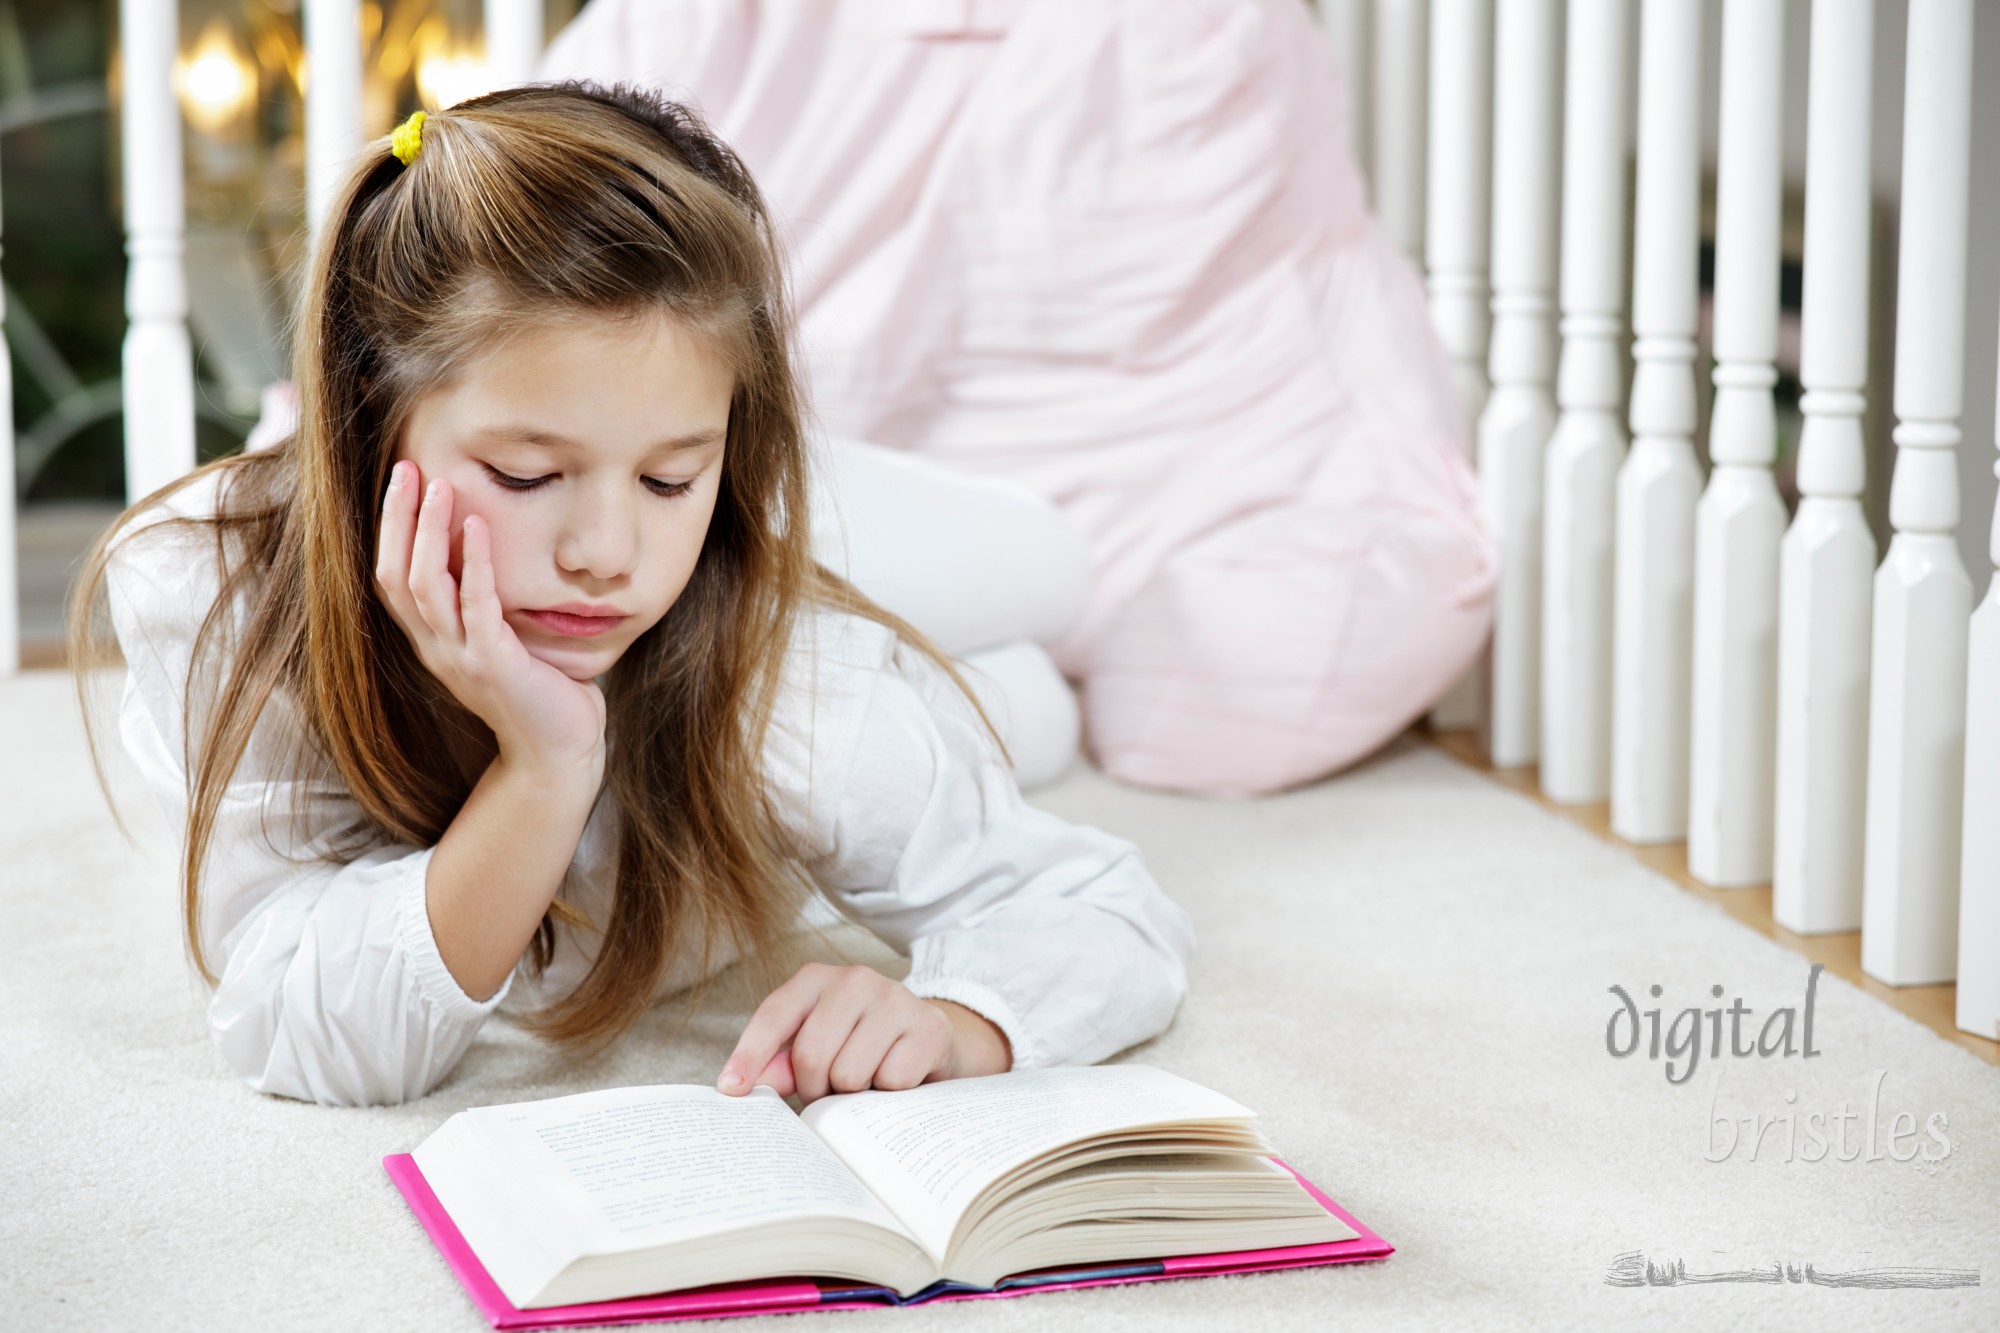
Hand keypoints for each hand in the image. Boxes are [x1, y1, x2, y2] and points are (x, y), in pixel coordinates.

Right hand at [374, 460, 606, 775]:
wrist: (558, 751)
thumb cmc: (539, 689)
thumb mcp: (501, 639)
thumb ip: (484, 601)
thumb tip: (485, 540)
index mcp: (433, 641)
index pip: (392, 577)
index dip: (390, 529)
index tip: (401, 480)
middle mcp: (436, 649)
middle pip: (396, 576)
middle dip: (398, 520)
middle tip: (407, 468)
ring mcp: (461, 659)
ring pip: (427, 588)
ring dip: (430, 533)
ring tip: (441, 487)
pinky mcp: (495, 666)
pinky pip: (476, 607)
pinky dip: (476, 564)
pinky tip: (480, 528)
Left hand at [717, 963, 1012, 1103]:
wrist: (931, 1041)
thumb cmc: (862, 1046)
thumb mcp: (818, 1047)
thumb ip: (781, 1063)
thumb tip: (744, 1084)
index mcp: (817, 979)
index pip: (774, 1016)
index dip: (749, 1055)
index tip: (730, 1090)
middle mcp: (855, 979)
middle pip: (811, 1055)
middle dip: (815, 1088)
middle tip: (829, 1091)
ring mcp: (896, 998)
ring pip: (850, 1073)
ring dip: (853, 1094)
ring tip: (866, 1081)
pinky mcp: (929, 1026)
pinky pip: (891, 1080)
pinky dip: (890, 1093)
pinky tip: (897, 1078)